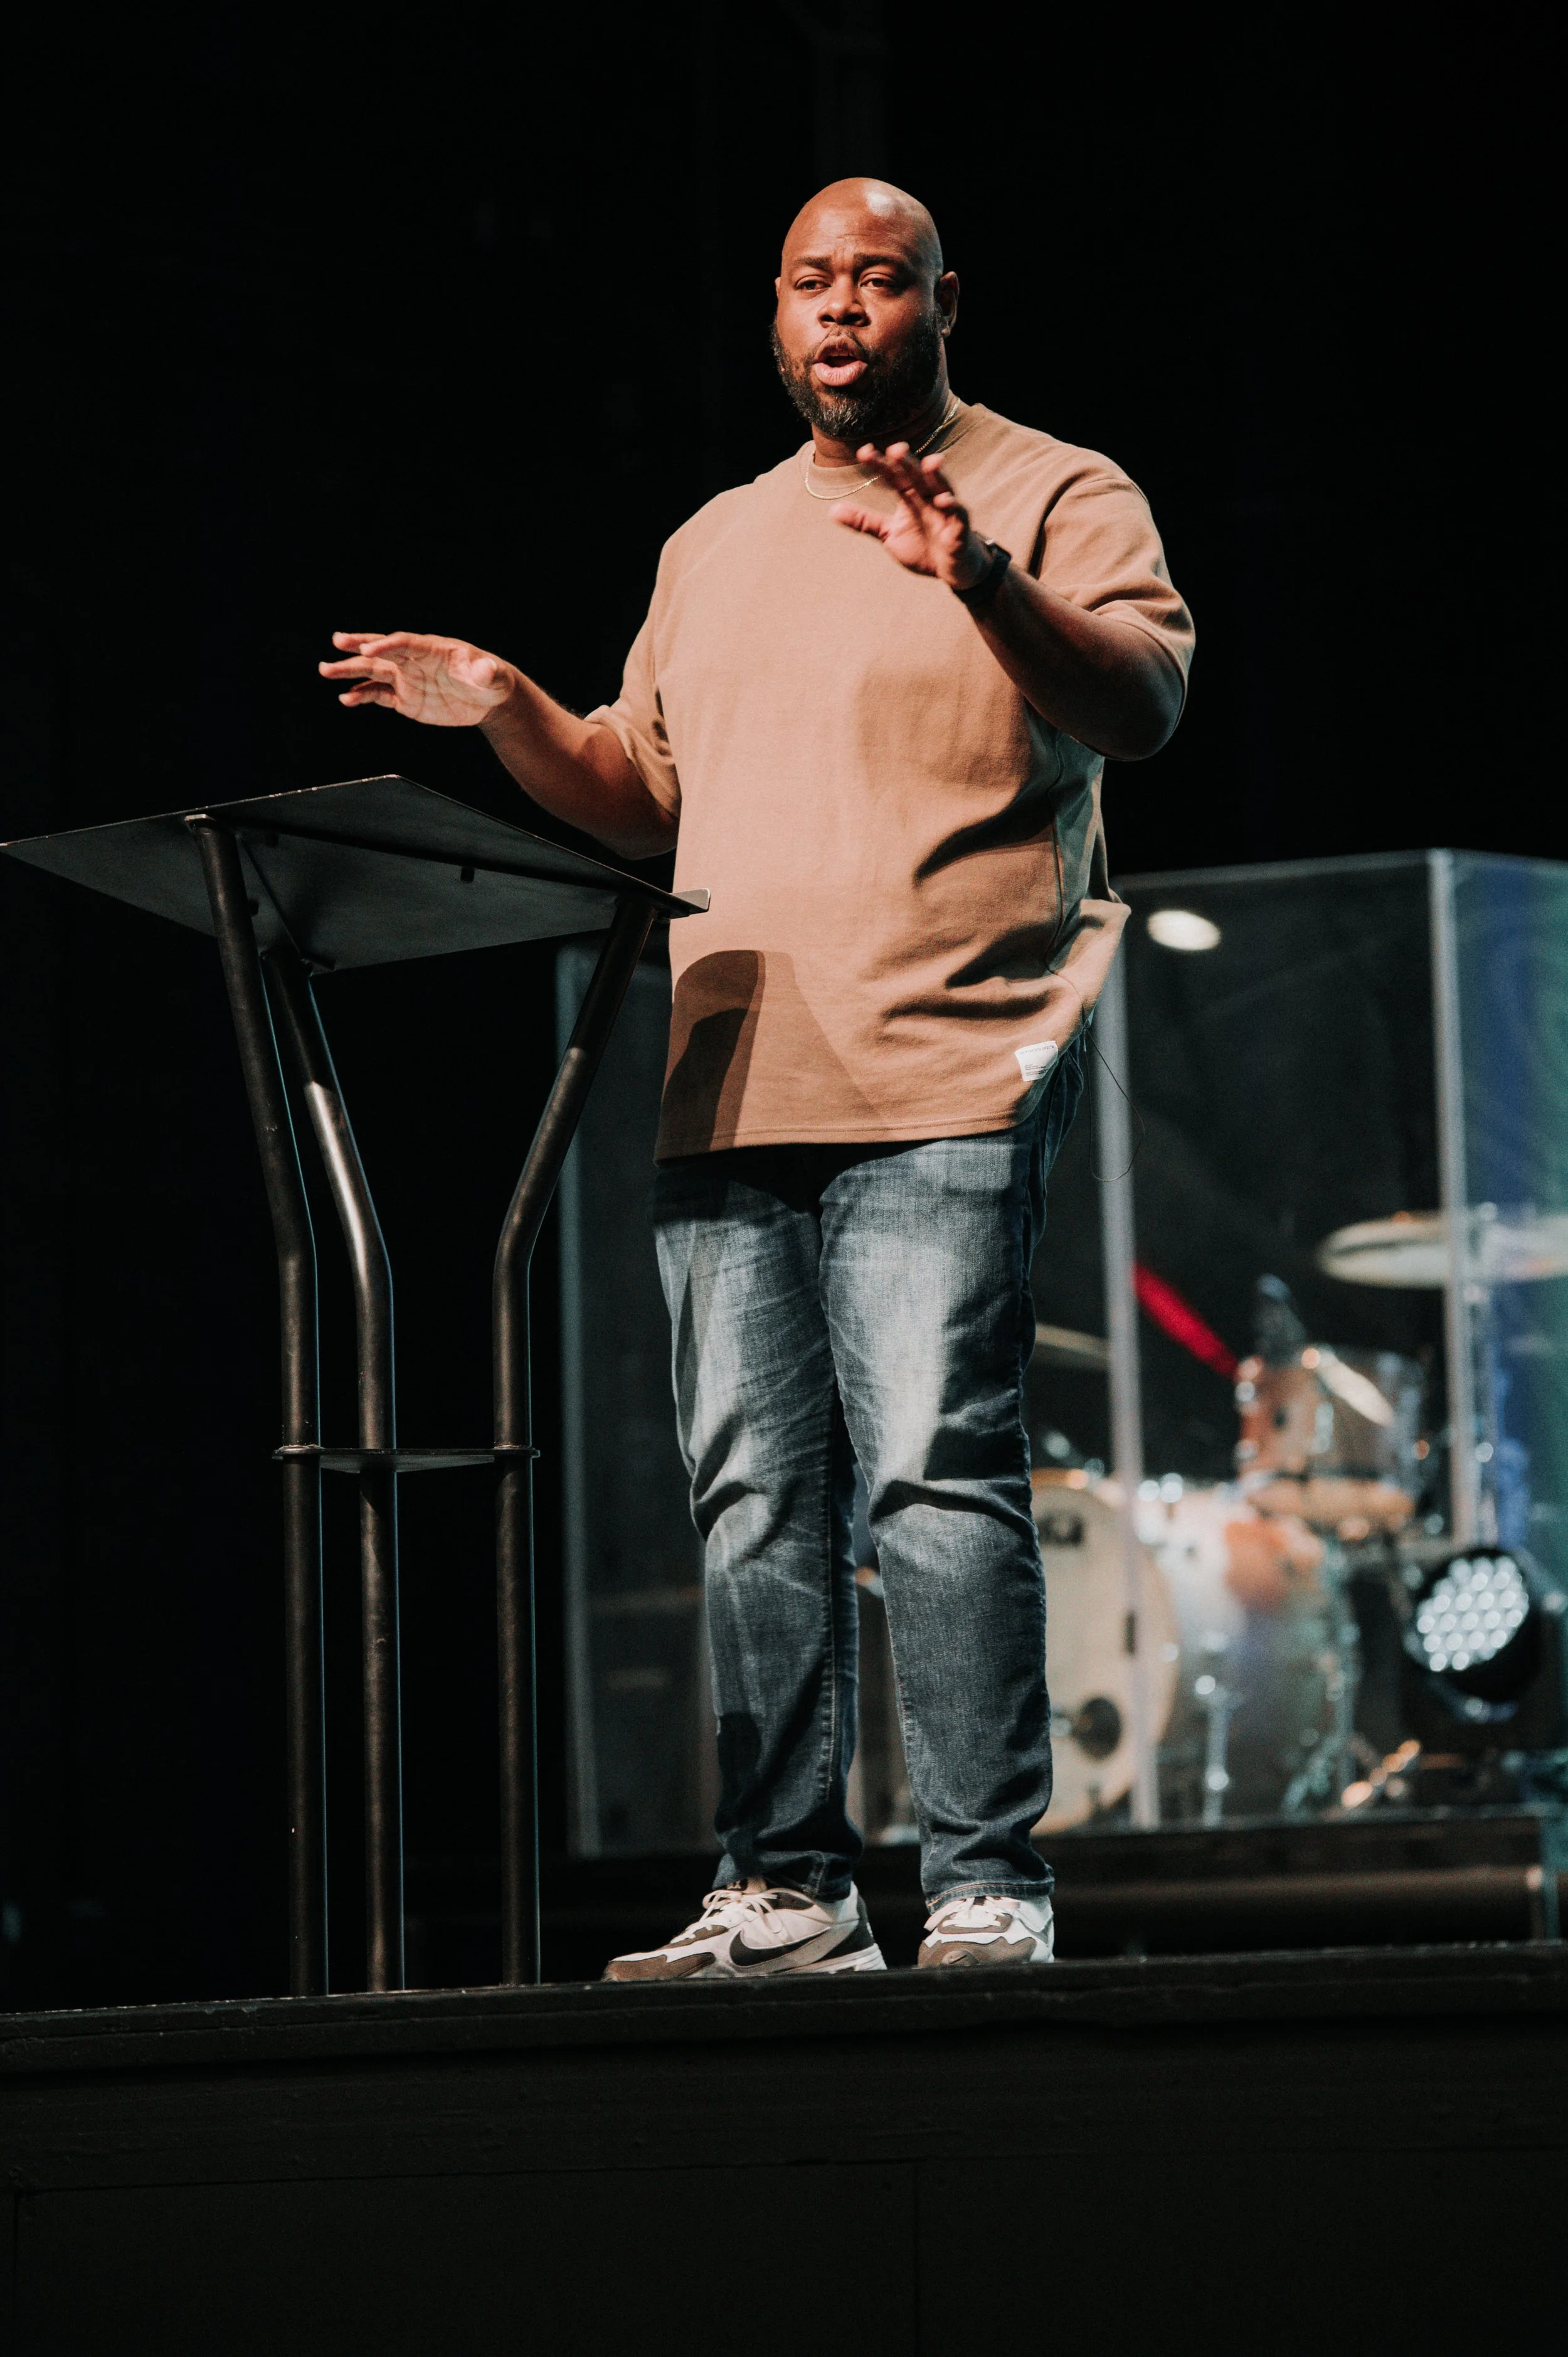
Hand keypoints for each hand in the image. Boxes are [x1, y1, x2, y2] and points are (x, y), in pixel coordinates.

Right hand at [318, 632, 513, 726]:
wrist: (486, 697)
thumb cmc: (489, 680)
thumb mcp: (491, 676)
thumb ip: (485, 671)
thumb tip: (487, 668)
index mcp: (431, 648)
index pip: (404, 642)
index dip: (387, 644)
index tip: (368, 648)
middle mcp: (413, 660)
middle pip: (381, 651)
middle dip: (358, 646)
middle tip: (336, 642)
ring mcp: (406, 679)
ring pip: (373, 672)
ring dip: (350, 671)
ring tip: (326, 671)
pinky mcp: (405, 699)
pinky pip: (378, 695)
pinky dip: (361, 696)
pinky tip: (346, 699)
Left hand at [831, 444, 988, 591]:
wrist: (951, 570)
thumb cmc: (923, 547)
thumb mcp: (889, 535)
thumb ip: (865, 521)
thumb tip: (832, 510)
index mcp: (911, 498)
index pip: (894, 477)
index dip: (881, 465)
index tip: (864, 452)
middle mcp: (928, 499)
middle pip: (917, 477)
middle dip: (908, 464)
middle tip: (896, 449)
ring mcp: (946, 512)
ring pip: (942, 489)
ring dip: (936, 476)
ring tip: (929, 463)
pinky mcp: (960, 529)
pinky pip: (958, 515)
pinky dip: (952, 507)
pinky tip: (944, 501)